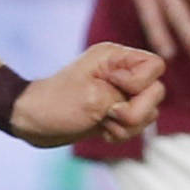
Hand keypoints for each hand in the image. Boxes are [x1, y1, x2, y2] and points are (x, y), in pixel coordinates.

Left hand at [10, 43, 164, 148]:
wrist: (32, 121)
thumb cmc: (57, 104)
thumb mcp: (95, 100)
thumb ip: (129, 101)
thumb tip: (150, 109)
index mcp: (114, 57)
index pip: (156, 65)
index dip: (141, 84)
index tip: (114, 90)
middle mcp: (120, 71)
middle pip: (157, 92)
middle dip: (136, 111)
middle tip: (109, 114)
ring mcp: (119, 92)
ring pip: (149, 112)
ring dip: (128, 125)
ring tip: (102, 123)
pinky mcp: (115, 110)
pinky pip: (137, 124)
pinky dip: (122, 132)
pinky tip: (102, 131)